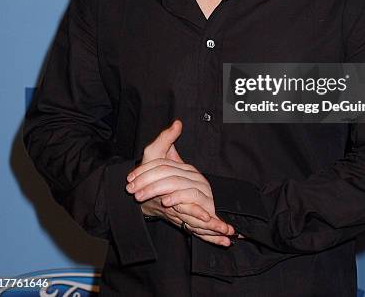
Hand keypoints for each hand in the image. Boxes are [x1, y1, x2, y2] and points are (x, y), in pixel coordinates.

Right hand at [127, 120, 234, 245]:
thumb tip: (178, 124)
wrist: (137, 189)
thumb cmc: (147, 170)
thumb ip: (166, 138)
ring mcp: (176, 213)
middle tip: (224, 230)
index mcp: (167, 190)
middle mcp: (171, 205)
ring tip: (227, 234)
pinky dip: (209, 235)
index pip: (183, 206)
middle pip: (191, 221)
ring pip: (194, 226)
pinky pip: (195, 229)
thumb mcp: (153, 152)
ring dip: (211, 233)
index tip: (208, 216)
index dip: (195, 211)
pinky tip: (224, 241)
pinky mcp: (180, 217)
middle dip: (208, 226)